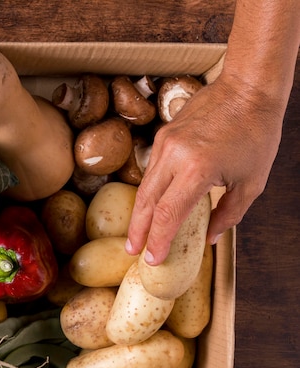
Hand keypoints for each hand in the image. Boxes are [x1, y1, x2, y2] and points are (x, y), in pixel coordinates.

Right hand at [125, 73, 283, 264]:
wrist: (248, 88)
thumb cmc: (257, 134)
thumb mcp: (252, 182)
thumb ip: (228, 214)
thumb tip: (209, 238)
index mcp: (197, 170)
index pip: (168, 215)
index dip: (158, 240)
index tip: (153, 259)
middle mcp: (174, 156)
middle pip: (146, 203)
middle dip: (138, 230)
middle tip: (132, 250)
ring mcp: (165, 143)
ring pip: (145, 186)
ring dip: (141, 212)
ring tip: (139, 232)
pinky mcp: (163, 135)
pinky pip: (152, 169)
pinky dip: (151, 191)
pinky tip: (153, 203)